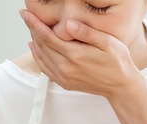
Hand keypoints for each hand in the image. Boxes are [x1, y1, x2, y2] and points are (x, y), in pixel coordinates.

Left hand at [20, 10, 139, 99]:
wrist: (121, 86)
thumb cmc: (118, 61)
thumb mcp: (107, 42)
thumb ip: (86, 33)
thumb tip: (68, 24)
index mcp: (74, 55)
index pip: (47, 36)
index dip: (34, 23)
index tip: (26, 13)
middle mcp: (65, 68)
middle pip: (41, 45)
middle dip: (32, 29)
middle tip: (26, 16)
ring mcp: (63, 77)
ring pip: (41, 56)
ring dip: (33, 41)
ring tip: (31, 27)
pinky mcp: (64, 83)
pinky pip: (44, 68)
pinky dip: (37, 56)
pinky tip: (34, 47)